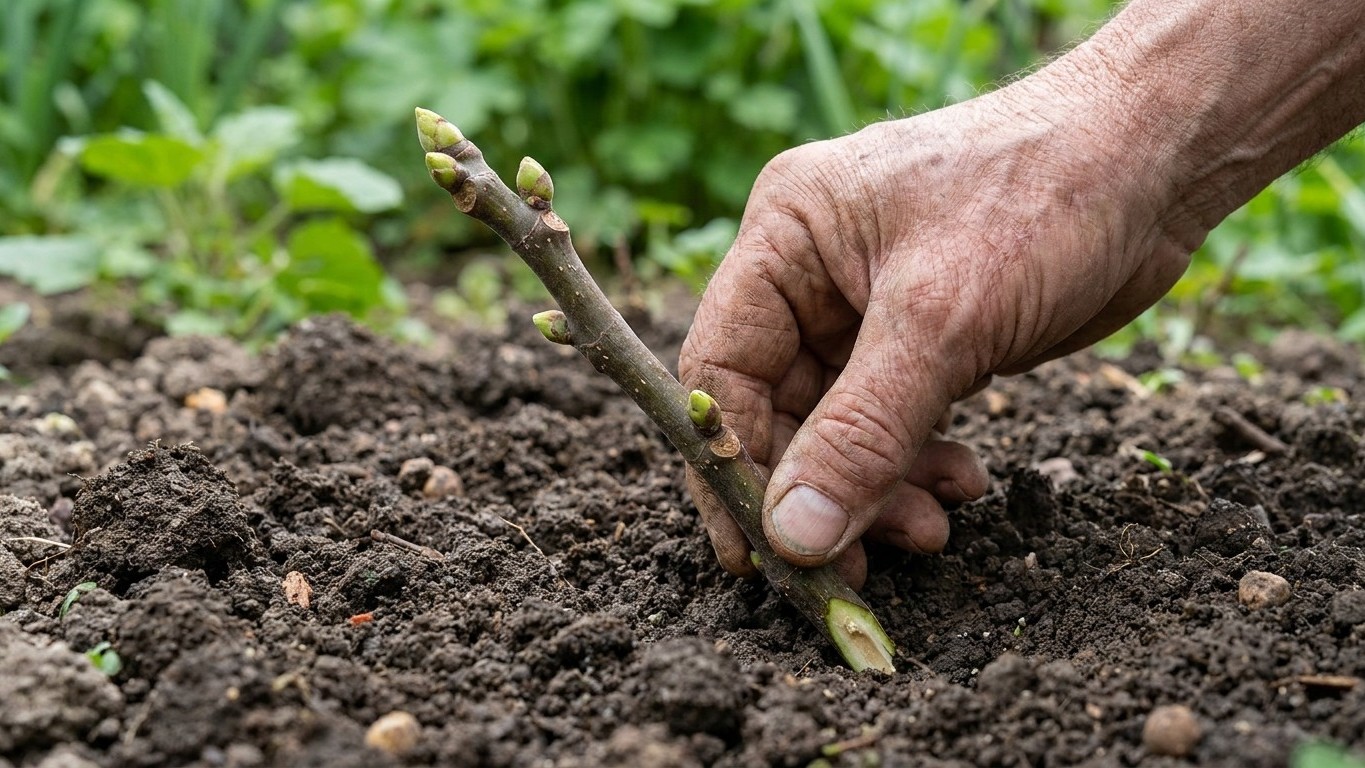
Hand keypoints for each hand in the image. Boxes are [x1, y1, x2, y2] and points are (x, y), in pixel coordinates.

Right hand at [680, 77, 1194, 587]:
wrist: (1160, 159)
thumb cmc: (1045, 195)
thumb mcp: (943, 320)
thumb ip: (862, 433)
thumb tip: (794, 537)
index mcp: (786, 236)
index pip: (723, 369)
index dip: (731, 466)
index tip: (756, 554)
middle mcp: (812, 271)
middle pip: (777, 409)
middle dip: (818, 490)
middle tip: (852, 569)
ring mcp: (868, 305)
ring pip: (839, 426)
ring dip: (876, 487)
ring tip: (928, 529)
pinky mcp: (925, 335)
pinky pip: (893, 420)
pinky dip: (917, 464)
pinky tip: (959, 484)